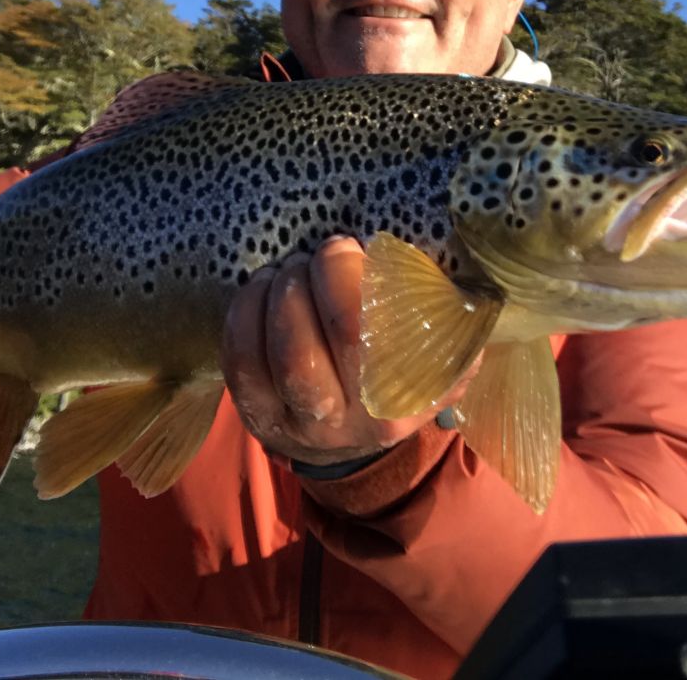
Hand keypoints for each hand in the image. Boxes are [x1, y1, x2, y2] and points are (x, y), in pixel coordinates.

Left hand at [222, 236, 473, 468]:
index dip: (340, 276)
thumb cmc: (402, 372)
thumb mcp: (441, 353)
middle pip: (303, 349)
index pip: (357, 331)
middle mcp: (346, 421)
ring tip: (285, 270)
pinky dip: (243, 317)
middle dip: (300, 283)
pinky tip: (259, 290)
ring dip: (271, 297)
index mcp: (397, 399)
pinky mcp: (258, 418)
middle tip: (309, 256)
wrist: (358, 441)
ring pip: (272, 357)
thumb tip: (446, 264)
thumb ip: (447, 313)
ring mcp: (297, 424)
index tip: (344, 246)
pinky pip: (240, 365)